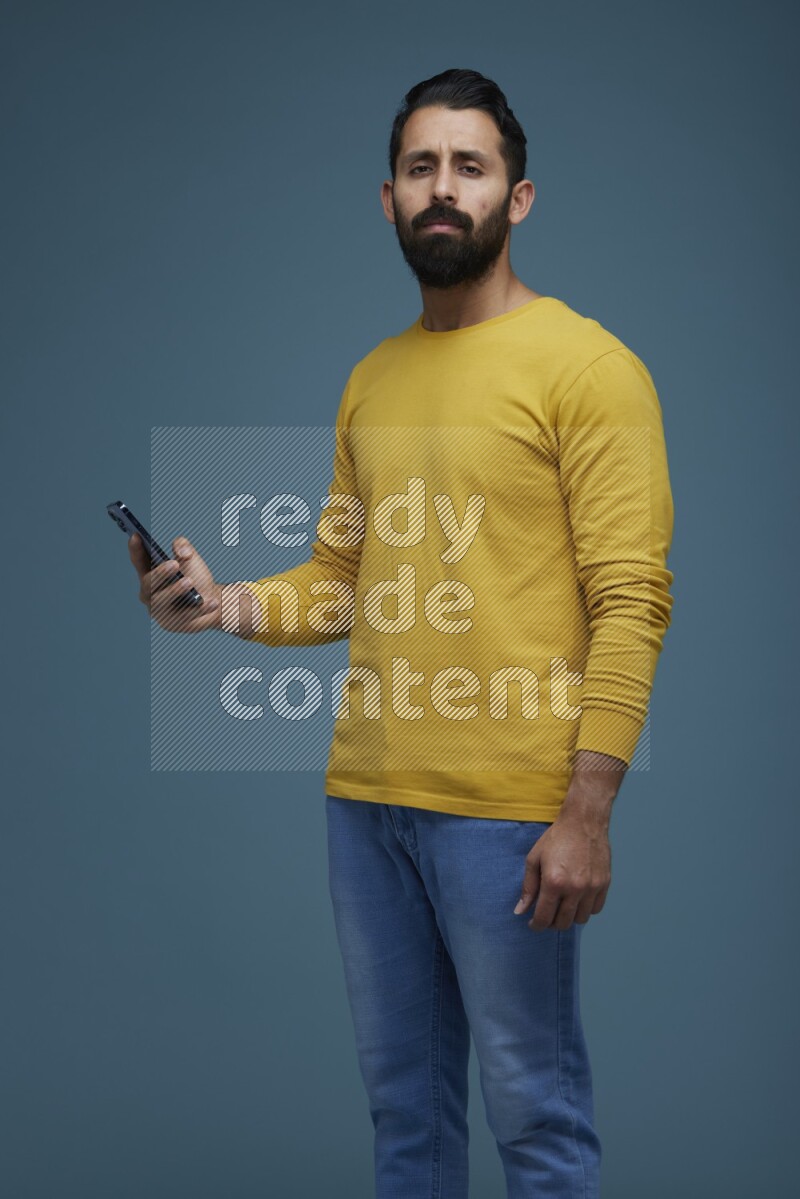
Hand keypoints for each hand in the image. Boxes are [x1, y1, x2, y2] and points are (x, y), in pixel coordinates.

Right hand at [129, 533, 221, 632]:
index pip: (139, 562)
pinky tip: (211, 601)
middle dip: (160, 574)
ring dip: (175, 591)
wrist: (214, 600)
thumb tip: (182, 553)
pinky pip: (184, 616)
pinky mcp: (172, 623)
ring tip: (190, 582)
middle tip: (175, 564)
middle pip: (148, 584)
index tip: (136, 535)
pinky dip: (199, 608)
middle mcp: (149, 593)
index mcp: (149, 574)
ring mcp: (158, 610)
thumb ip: (184, 547)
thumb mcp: (190, 558)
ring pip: (162, 602)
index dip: (135, 549)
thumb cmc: (197, 577)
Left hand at [513, 806, 611, 931]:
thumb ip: (528, 887)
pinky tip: (577, 899)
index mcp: (554, 882)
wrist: (584, 821)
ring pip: (580, 919)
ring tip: (562, 906)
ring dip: (569, 917)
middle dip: (551, 923)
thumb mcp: (534, 859)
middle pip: (563, 923)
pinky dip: (586, 909)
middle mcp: (575, 888)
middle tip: (547, 914)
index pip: (544, 917)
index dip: (536, 925)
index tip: (533, 924)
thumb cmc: (557, 838)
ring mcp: (592, 887)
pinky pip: (596, 909)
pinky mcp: (604, 884)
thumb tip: (520, 911)